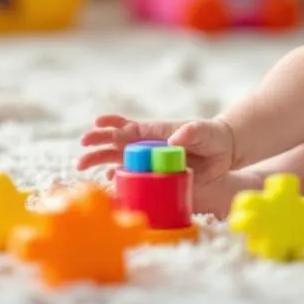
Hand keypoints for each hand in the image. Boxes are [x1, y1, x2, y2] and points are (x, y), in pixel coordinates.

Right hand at [77, 114, 234, 185]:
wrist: (222, 152)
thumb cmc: (210, 136)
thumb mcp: (203, 131)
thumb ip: (189, 132)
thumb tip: (172, 140)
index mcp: (155, 132)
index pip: (130, 127)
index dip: (113, 125)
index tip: (98, 123)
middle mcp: (147, 144)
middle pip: (117, 143)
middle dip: (98, 145)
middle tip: (82, 148)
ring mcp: (148, 160)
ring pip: (119, 159)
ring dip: (100, 161)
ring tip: (81, 165)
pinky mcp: (154, 175)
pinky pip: (132, 176)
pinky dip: (118, 178)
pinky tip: (108, 180)